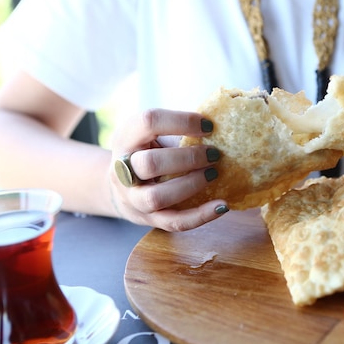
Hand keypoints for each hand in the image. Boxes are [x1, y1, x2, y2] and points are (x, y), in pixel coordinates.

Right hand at [109, 108, 227, 230]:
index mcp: (125, 139)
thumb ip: (178, 135)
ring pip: (157, 197)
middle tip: (214, 154)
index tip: (209, 126)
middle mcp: (122, 170)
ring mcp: (133, 199)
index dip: (182, 122)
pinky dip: (200, 216)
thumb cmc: (148, 154)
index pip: (148, 122)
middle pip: (150, 163)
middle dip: (187, 158)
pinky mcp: (149, 220)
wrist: (122, 189)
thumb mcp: (152, 137)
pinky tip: (221, 206)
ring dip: (191, 184)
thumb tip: (220, 134)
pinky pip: (174, 222)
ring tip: (214, 174)